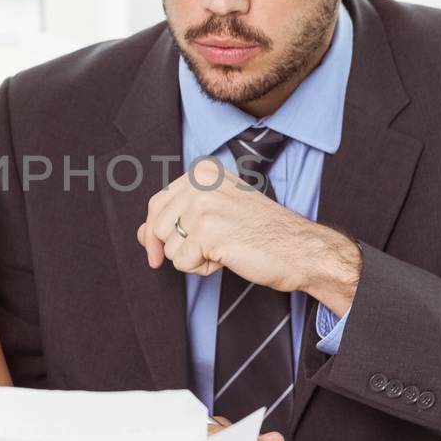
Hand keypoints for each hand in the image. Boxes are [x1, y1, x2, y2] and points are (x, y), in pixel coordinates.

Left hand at [135, 160, 361, 314]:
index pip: (156, 203)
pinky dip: (202, 269)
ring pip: (167, 247)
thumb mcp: (216, 212)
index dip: (155, 232)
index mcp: (202, 171)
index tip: (158, 252)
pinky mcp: (208, 232)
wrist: (298, 247)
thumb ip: (177, 217)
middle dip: (173, 247)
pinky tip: (227, 258)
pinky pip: (182, 263)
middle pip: (155, 227)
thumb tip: (141, 235)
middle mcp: (199, 182)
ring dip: (192, 258)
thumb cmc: (262, 231)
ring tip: (222, 250)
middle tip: (203, 253)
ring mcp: (203, 205)